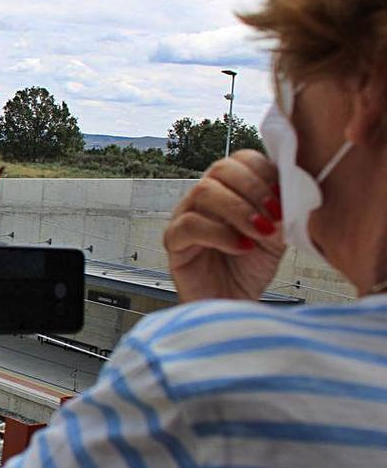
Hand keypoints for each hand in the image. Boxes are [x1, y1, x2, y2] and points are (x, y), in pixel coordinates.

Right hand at [164, 150, 284, 302]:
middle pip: (220, 169)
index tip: (285, 196)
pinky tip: (242, 248)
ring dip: (238, 210)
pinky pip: (189, 225)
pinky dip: (220, 234)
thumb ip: (283, 211)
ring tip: (260, 233)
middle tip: (275, 214)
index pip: (241, 159)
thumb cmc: (249, 271)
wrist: (233, 307)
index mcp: (230, 190)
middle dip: (254, 189)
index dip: (265, 172)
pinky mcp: (174, 242)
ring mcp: (185, 217)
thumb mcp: (277, 236)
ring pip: (203, 192)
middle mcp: (205, 199)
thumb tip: (294, 191)